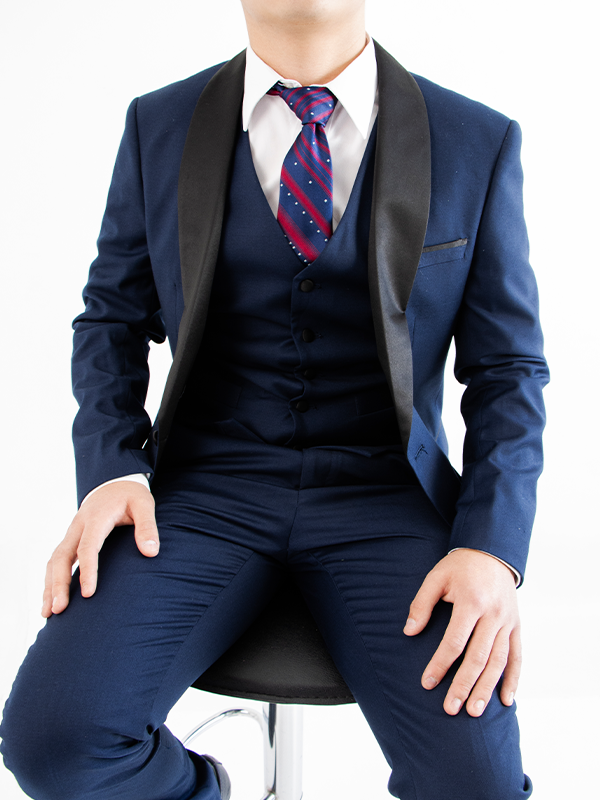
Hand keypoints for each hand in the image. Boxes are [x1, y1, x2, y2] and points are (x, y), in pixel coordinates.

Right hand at [42, 481, 158, 617]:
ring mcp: (71, 533)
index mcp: (96, 518)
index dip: (87, 570)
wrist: (114, 483)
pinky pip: (55, 561)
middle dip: (57, 584)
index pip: (88, 546)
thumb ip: (148, 526)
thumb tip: (151, 552)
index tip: (88, 594)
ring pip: (54, 561)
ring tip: (48, 613)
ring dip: (49, 586)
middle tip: (59, 610)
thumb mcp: (144, 504)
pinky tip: (50, 600)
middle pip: (61, 556)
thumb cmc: (131, 496)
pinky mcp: (70, 540)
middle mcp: (78, 526)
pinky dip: (50, 581)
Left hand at [403, 549, 519, 716]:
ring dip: (487, 688)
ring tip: (474, 711)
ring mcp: (508, 622)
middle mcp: (493, 615)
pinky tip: (506, 700)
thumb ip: (421, 604)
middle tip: (450, 709)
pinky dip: (513, 679)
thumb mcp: (435, 578)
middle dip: (464, 685)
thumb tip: (409, 632)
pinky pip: (517, 656)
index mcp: (472, 602)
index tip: (427, 683)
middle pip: (478, 657)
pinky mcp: (516, 626)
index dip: (440, 664)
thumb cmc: (459, 567)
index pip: (455, 642)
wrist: (492, 552)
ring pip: (499, 661)